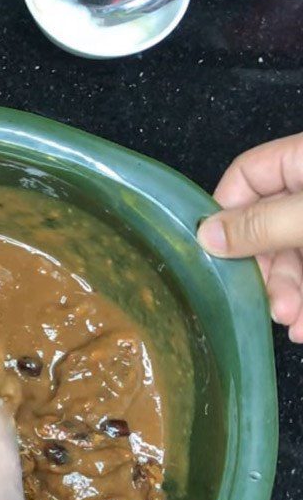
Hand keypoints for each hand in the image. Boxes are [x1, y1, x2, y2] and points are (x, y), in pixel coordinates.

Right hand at [197, 133, 302, 341]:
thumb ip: (263, 223)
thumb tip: (207, 234)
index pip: (247, 177)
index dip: (226, 215)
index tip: (214, 254)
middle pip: (268, 230)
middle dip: (266, 274)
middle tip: (271, 306)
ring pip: (291, 260)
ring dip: (287, 296)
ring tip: (292, 322)